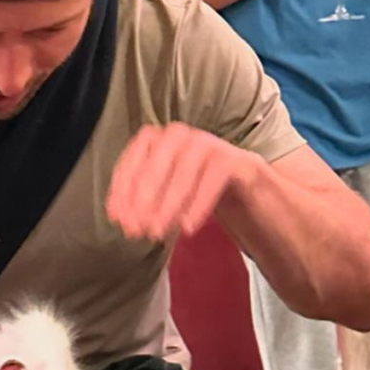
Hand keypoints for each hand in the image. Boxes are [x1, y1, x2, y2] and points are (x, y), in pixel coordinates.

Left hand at [106, 123, 253, 240]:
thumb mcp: (167, 195)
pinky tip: (187, 227)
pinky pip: (215, 176)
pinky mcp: (238, 161)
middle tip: (136, 227)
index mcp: (162, 141)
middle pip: (157, 159)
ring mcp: (212, 145)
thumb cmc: (201, 193)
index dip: (122, 188)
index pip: (135, 157)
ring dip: (167, 202)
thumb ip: (142, 202)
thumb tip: (118, 218)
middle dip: (142, 194)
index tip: (117, 217)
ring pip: (185, 168)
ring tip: (158, 232)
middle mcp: (184, 137)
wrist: (252, 193)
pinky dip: (199, 202)